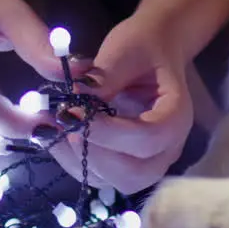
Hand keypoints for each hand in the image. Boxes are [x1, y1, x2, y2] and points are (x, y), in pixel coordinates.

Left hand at [48, 13, 193, 194]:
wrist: (155, 49)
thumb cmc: (145, 46)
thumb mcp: (125, 50)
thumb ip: (105, 76)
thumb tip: (77, 99)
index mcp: (176, 116)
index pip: (147, 139)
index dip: (108, 132)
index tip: (72, 112)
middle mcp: (168, 146)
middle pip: (134, 173)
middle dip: (93, 154)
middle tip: (63, 124)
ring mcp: (149, 160)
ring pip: (114, 181)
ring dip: (78, 160)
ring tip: (52, 127)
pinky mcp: (128, 163)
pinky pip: (101, 177)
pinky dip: (74, 161)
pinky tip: (56, 134)